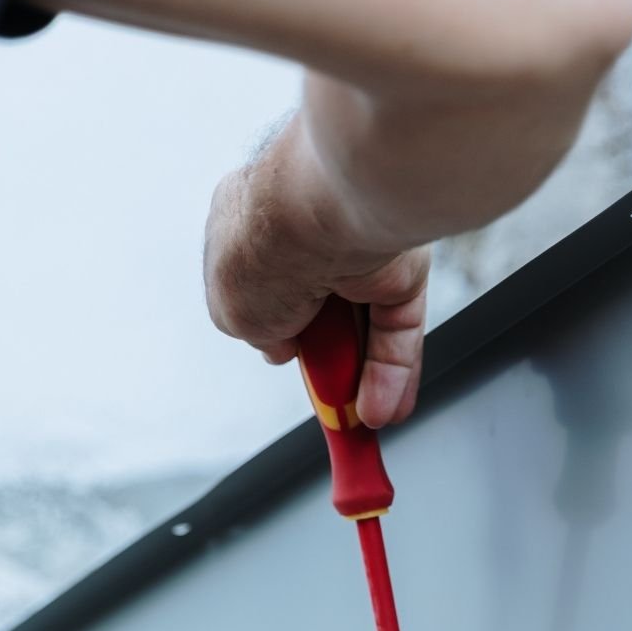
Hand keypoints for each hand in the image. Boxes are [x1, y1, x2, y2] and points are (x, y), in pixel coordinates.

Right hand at [204, 119, 428, 427]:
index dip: (275, 327)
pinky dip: (391, 372)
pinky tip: (382, 408)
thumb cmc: (263, 244)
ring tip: (354, 420)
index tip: (287, 359)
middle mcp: (308, 232)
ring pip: (362, 326)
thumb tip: (282, 350)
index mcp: (252, 222)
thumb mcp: (231, 309)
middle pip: (318, 310)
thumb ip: (254, 330)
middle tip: (325, 398)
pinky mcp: (400, 268)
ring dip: (360, 377)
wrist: (323, 210)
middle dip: (324, 360)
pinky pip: (397, 329)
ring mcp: (357, 249)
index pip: (264, 282)